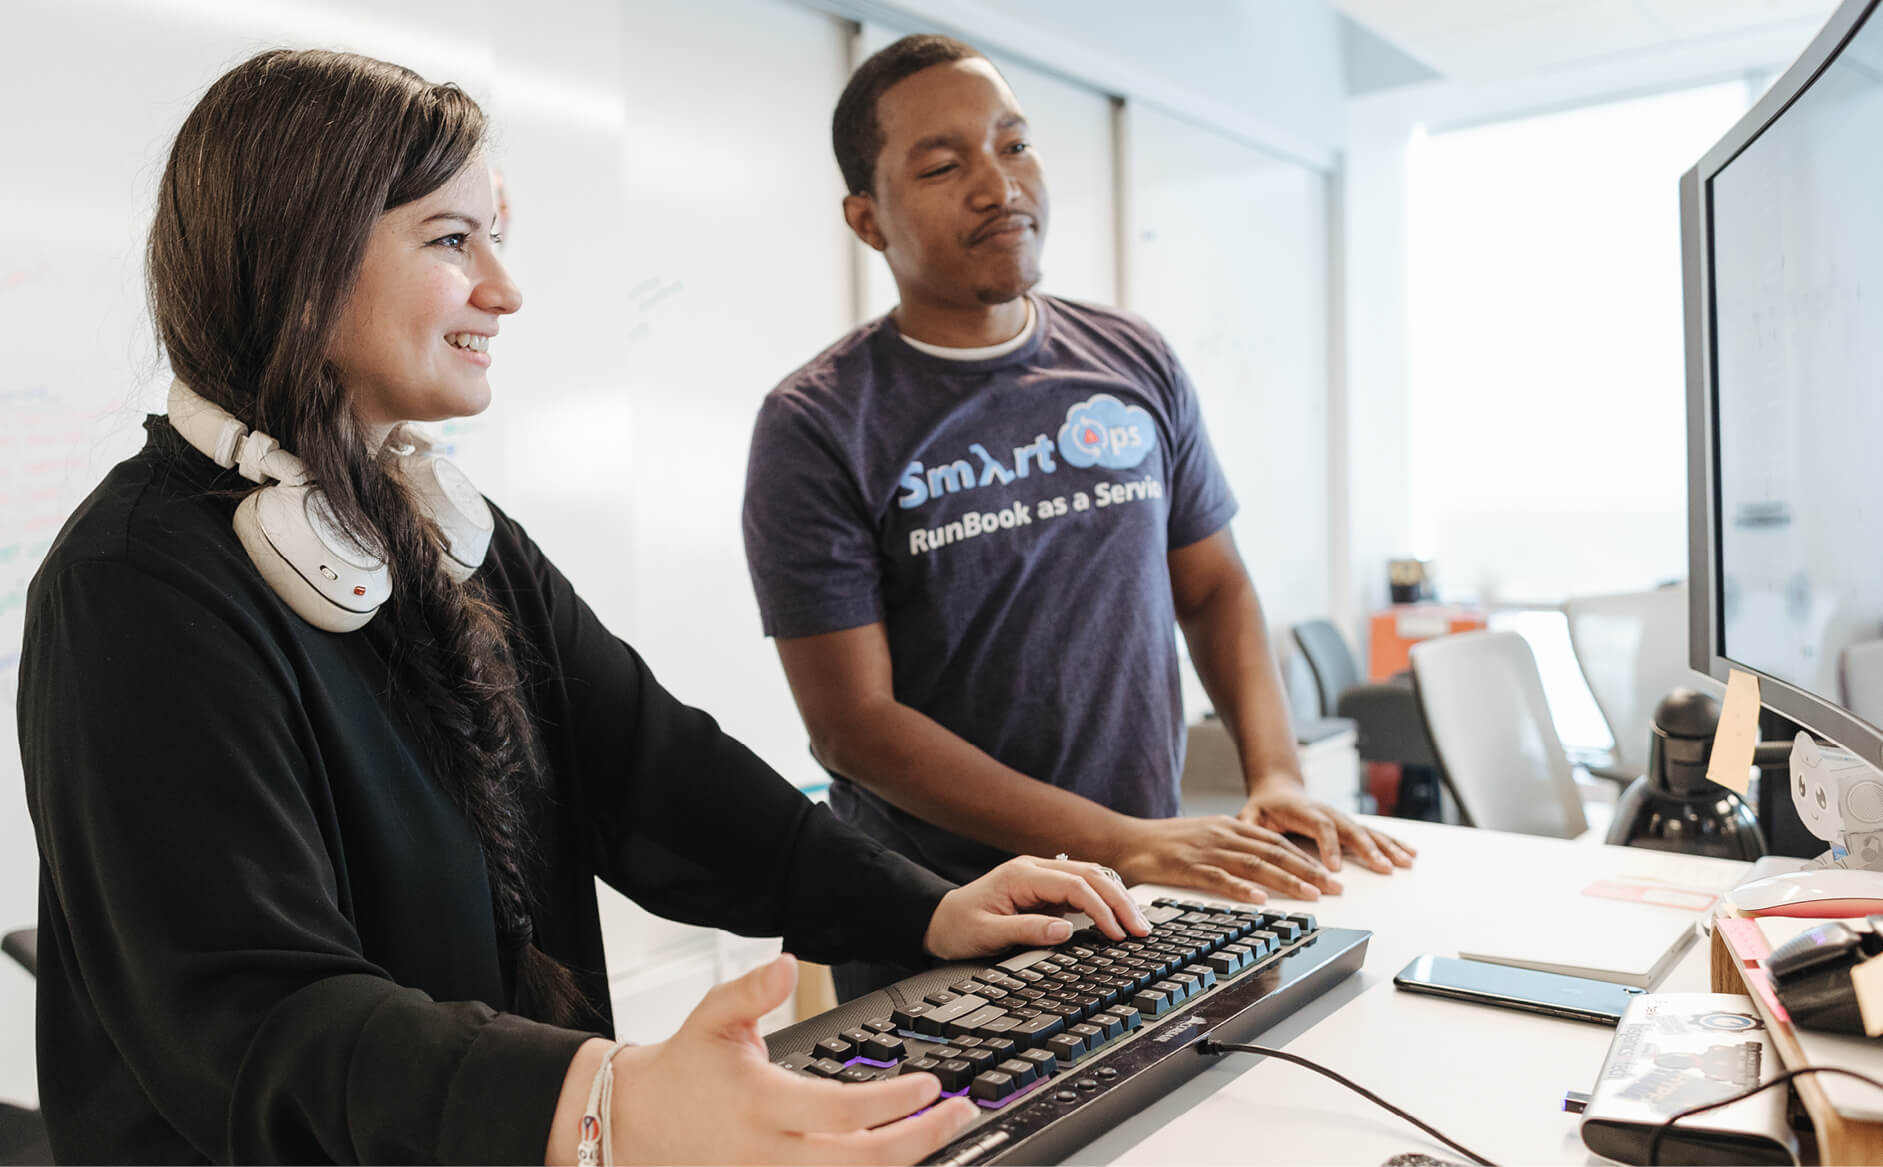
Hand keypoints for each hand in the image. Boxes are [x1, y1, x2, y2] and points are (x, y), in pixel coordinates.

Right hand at [608, 955, 975, 1163]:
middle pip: (861, 1162)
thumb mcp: (712, 1016)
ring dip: (903, 1163)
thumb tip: (788, 961)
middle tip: (960, 1114)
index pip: (843, 1113)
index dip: (895, 1103)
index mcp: (762, 1105)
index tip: (932, 1086)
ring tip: (940, 1133)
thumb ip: (752, 989)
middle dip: (920, 1140)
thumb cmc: (682, 1067)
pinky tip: (899, 1157)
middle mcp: (770, 1154)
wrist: (635, 1122)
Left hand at [923, 855, 1151, 960]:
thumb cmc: (959, 927)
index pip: (1075, 885)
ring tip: (1138, 924)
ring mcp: (1042, 876)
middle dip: (1120, 900)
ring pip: (1092, 877)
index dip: (1101, 908)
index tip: (1117, 933)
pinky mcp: (1046, 889)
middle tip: (1142, 929)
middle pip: (1091, 874)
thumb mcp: (987, 935)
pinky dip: (1104, 901)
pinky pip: (1083, 889)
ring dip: (1117, 898)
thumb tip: (1067, 931)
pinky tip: (1118, 918)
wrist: (939, 920)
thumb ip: (1028, 931)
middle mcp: (1035, 868)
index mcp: (1021, 875)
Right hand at [1104, 813, 1341, 903]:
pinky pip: (1219, 878)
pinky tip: (1260, 899)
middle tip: (1334, 888)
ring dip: (1286, 880)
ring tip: (1311, 894)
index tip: (1330, 873)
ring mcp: (1206, 850)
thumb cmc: (1164, 843)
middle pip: (1274, 852)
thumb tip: (1261, 866)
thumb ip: (1232, 847)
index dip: (1306, 858)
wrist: (1125, 839)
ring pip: (1255, 865)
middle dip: (1309, 870)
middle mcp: (1223, 835)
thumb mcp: (1205, 836)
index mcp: (1229, 827)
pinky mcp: (1187, 866)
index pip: (1277, 842)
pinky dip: (1242, 889)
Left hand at [1236, 777, 1416, 875]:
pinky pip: (1374, 833)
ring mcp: (1341, 818)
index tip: (1335, 868)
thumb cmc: (1264, 806)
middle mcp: (1327, 813)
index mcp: (1304, 811)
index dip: (1329, 846)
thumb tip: (1241, 840)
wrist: (1279, 788)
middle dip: (1368, 849)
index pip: (1320, 827)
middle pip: (1351, 829)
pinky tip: (1409, 854)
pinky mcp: (1349, 825)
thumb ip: (1247, 827)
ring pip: (1368, 831)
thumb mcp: (1249, 814)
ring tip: (1404, 863)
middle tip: (1383, 868)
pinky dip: (1392, 843)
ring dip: (1387, 847)